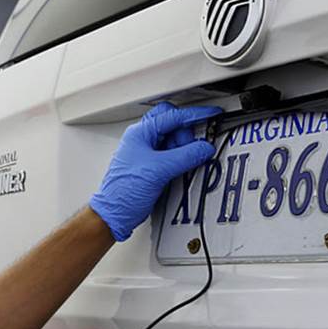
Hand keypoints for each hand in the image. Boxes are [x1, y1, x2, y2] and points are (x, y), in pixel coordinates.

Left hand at [90, 102, 221, 240]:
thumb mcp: (159, 170)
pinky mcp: (154, 167)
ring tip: (185, 163)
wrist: (116, 214)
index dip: (194, 114)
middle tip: (194, 147)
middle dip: (187, 136)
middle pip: (174, 126)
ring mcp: (149, 154)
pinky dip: (182, 160)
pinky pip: (174, 157)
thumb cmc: (122, 191)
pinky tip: (184, 168)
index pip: (172, 116)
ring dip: (185, 150)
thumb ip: (186, 156)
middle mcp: (144, 140)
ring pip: (175, 142)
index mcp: (141, 133)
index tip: (211, 114)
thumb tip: (205, 148)